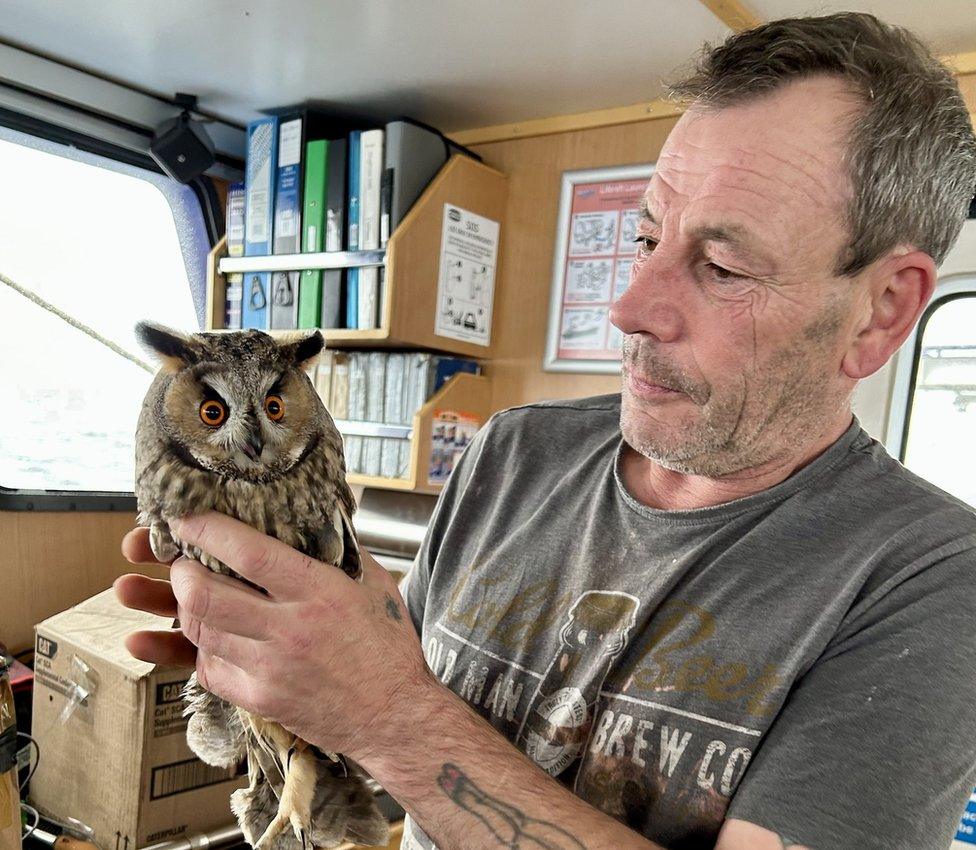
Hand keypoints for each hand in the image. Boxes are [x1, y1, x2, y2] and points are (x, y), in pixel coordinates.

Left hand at [114, 513, 435, 762]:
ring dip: (184, 607)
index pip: (248, 554)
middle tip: (182, 560)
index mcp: (319, 592)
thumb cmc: (387, 644)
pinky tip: (212, 634)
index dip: (207, 530)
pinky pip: (208, 668)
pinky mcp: (259, 699)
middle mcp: (288, 630)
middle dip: (179, 572)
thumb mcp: (374, 583)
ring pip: (199, 631)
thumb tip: (313, 513)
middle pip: (204, 595)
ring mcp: (269, 669)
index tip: (187, 518)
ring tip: (190, 592)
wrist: (395, 715)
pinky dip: (202, 646)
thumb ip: (341, 547)